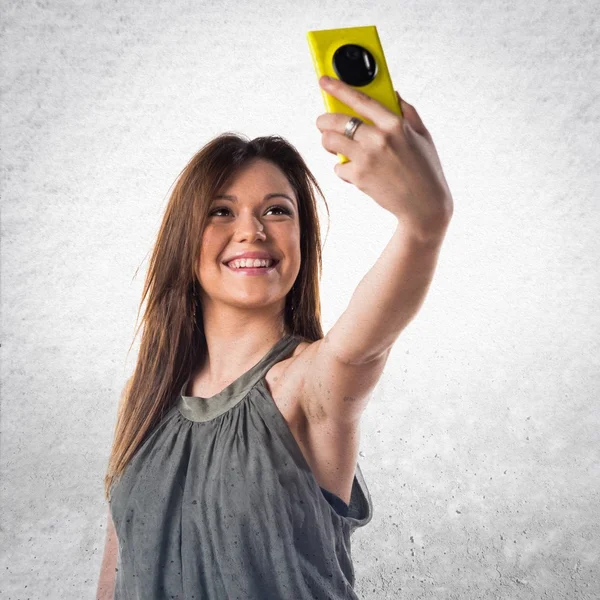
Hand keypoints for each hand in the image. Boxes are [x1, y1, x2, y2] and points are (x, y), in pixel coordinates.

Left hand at [316, 75, 453, 241]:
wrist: (424, 205)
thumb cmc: (426, 170)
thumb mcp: (423, 136)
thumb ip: (407, 112)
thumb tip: (394, 93)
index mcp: (395, 123)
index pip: (360, 99)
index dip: (338, 87)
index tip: (324, 80)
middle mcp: (379, 138)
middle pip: (336, 120)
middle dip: (323, 120)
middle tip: (322, 123)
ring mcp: (367, 158)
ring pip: (330, 141)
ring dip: (328, 143)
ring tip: (336, 146)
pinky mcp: (359, 177)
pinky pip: (338, 166)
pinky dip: (342, 168)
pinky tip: (355, 171)